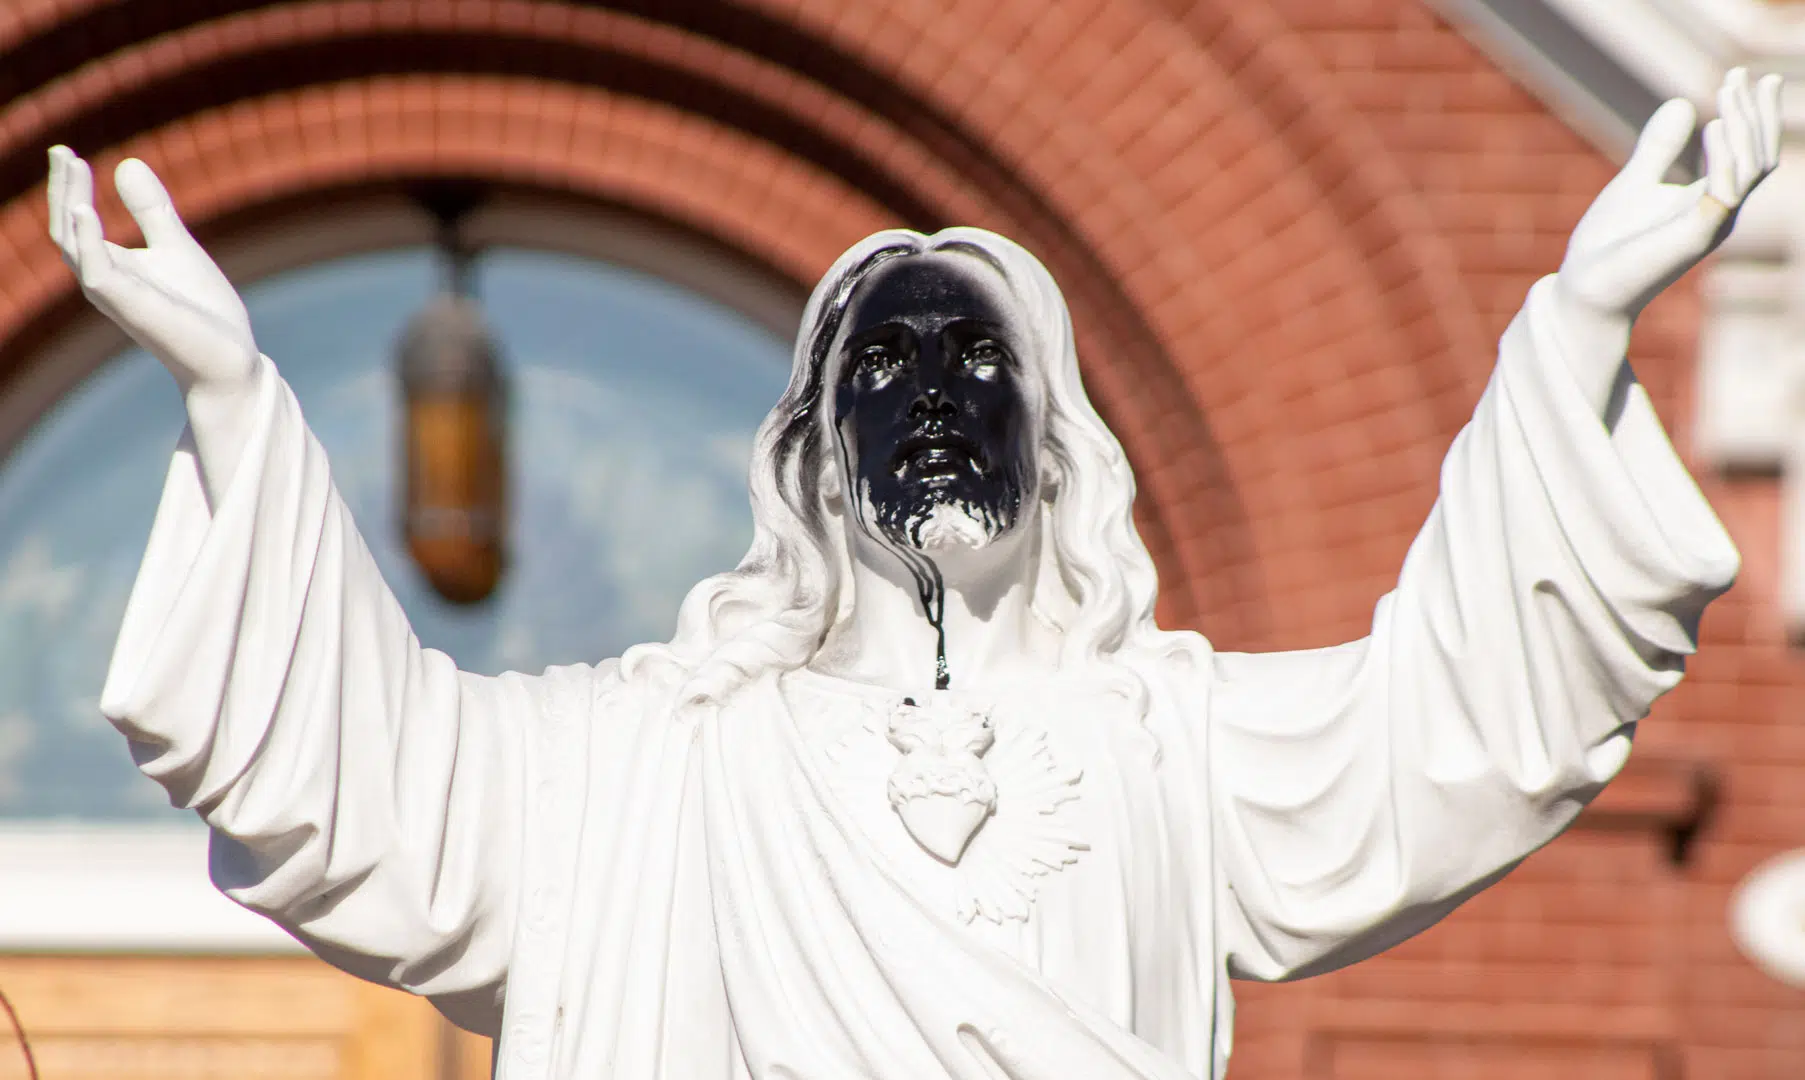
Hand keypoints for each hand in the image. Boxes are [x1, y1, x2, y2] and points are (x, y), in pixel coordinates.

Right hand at [47, 147, 257, 393]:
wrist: (229, 359)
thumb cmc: (202, 311)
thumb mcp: (176, 247)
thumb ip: (150, 211)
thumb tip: (127, 163)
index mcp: (111, 266)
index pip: (75, 220)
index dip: (69, 186)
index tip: (68, 151)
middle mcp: (103, 279)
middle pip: (66, 228)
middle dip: (62, 189)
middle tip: (63, 150)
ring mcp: (113, 294)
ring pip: (72, 245)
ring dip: (70, 203)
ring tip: (74, 164)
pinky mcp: (129, 306)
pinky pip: (96, 270)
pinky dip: (88, 239)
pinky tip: (85, 209)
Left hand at [1557, 68, 1781, 321]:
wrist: (1586, 290)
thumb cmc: (1610, 244)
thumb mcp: (1635, 182)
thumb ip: (1660, 148)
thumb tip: (1682, 101)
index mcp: (1711, 200)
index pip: (1749, 152)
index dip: (1751, 113)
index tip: (1740, 74)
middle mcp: (1720, 212)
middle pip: (1759, 155)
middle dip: (1756, 113)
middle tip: (1742, 74)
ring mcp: (1710, 225)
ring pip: (1749, 169)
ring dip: (1743, 127)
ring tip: (1727, 92)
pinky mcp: (1693, 237)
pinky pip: (1723, 193)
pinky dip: (1725, 158)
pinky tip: (1714, 125)